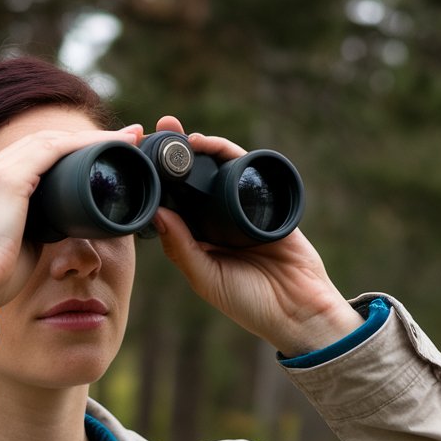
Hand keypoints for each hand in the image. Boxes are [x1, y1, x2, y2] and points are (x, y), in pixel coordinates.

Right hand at [0, 123, 142, 308]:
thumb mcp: (19, 243)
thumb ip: (36, 227)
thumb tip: (62, 224)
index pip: (29, 155)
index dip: (65, 150)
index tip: (96, 152)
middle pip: (42, 141)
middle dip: (83, 138)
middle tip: (123, 138)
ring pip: (50, 141)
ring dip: (90, 137)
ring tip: (125, 139)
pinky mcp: (6, 180)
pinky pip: (52, 150)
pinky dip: (81, 145)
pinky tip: (106, 145)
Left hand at [149, 115, 363, 356]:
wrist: (299, 310)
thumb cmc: (250, 303)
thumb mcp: (206, 278)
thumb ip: (182, 248)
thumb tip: (158, 212)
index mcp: (199, 240)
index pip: (175, 204)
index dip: (159, 182)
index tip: (141, 159)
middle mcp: (219, 221)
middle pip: (195, 181)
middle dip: (177, 155)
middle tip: (159, 130)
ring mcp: (244, 209)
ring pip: (221, 172)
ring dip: (203, 150)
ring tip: (183, 135)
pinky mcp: (269, 202)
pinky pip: (249, 173)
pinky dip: (233, 156)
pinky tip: (215, 148)